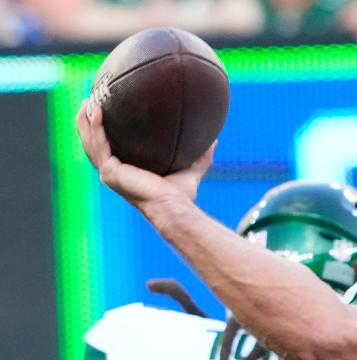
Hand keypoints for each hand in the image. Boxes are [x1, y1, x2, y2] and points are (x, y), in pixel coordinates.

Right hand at [76, 100, 214, 209]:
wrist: (174, 207)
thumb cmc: (181, 195)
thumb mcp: (191, 170)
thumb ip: (201, 156)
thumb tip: (215, 140)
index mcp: (126, 172)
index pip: (109, 149)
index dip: (103, 132)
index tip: (103, 112)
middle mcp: (114, 173)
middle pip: (93, 144)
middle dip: (87, 123)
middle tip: (88, 101)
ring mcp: (110, 174)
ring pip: (90, 143)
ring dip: (85, 122)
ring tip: (87, 101)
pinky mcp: (111, 172)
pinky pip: (99, 145)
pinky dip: (96, 127)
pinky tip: (97, 111)